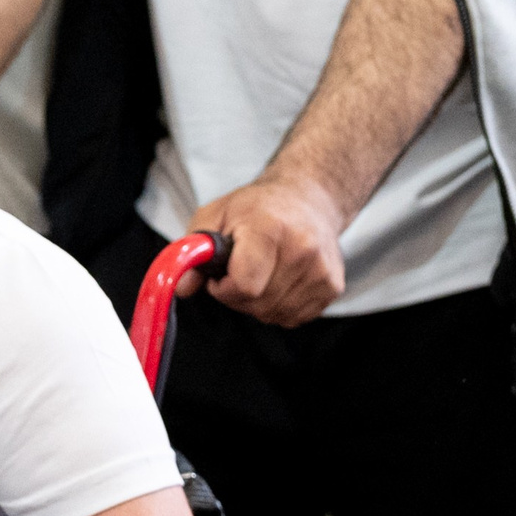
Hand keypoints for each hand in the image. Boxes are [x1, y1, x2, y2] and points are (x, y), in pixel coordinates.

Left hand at [183, 172, 348, 326]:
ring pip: (273, 314)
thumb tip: (183, 288)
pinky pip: (292, 317)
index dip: (224, 286)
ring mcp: (322, 271)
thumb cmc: (257, 207)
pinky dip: (278, 306)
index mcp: (271, 228)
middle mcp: (303, 250)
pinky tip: (279, 279)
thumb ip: (193, 251)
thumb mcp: (215, 215)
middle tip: (240, 268)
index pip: (245, 286)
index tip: (222, 271)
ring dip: (258, 302)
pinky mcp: (333, 287)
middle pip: (257, 304)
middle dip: (237, 295)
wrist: (309, 198)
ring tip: (262, 271)